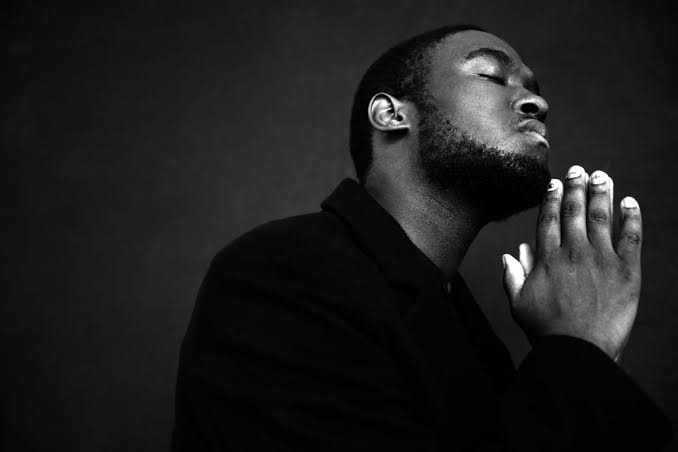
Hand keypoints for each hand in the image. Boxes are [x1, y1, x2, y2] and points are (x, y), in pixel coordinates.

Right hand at [502, 165, 641, 360]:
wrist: (580, 350)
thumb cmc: (547, 330)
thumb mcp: (519, 302)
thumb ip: (513, 275)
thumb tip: (511, 254)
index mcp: (547, 258)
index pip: (549, 218)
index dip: (551, 198)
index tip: (553, 183)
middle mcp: (574, 252)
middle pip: (574, 211)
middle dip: (575, 187)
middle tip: (578, 170)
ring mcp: (602, 259)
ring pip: (601, 217)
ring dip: (601, 193)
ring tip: (601, 176)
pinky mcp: (627, 271)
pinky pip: (631, 237)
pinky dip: (631, 217)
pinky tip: (630, 202)